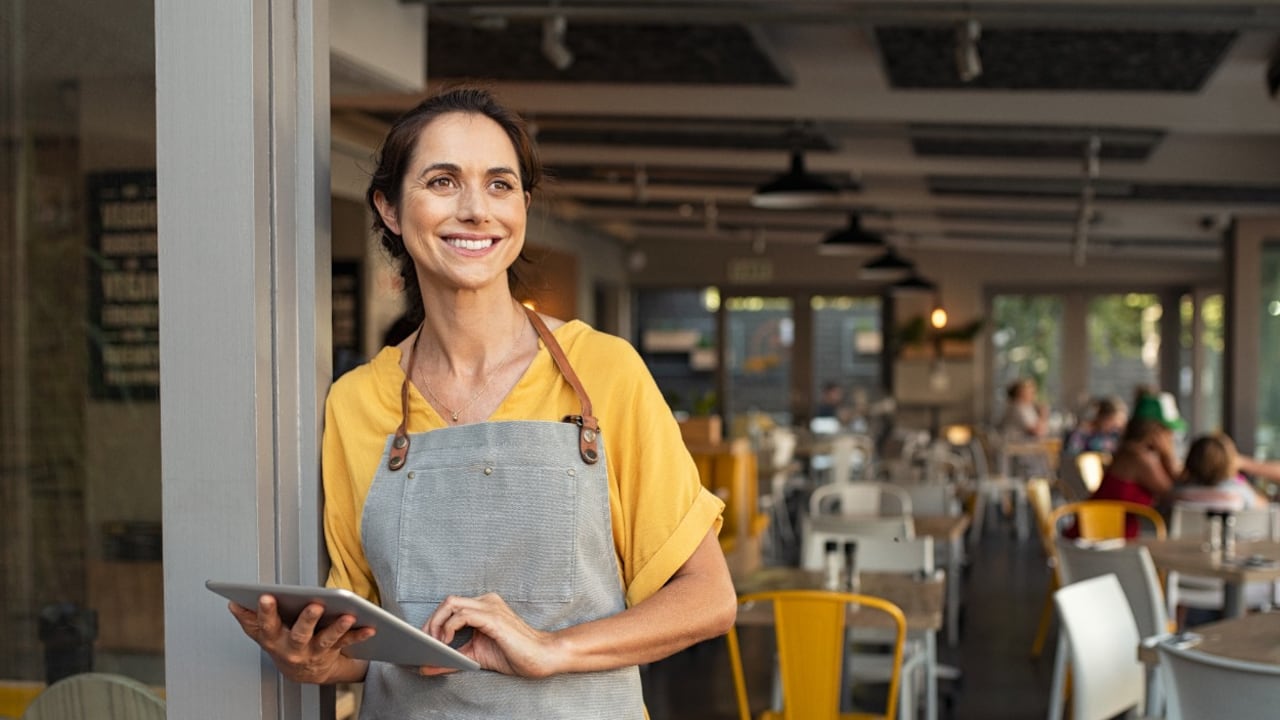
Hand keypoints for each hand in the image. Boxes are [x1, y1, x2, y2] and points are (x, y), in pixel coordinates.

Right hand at [227, 595, 374, 683]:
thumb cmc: (283, 644)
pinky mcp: (332, 652)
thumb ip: (250, 618)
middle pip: (300, 634)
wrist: (303, 673)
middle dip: (307, 619)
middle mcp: (294, 648)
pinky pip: (347, 643)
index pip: (267, 625)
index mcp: (274, 639)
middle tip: (315, 605)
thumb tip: (233, 603)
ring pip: (326, 640)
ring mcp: (314, 652)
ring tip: (349, 616)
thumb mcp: (263, 633)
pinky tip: (370, 627)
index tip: (266, 596)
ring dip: (338, 628)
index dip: (265, 611)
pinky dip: (359, 635)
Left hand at [421, 593, 560, 677]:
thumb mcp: (475, 657)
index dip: (433, 621)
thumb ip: (452, 659)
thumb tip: (425, 667)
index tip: (422, 640)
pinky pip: (463, 615)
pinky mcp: (493, 618)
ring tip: (434, 643)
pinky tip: (447, 642)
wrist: (541, 657)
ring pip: (451, 604)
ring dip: (437, 624)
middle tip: (424, 642)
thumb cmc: (513, 654)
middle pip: (447, 601)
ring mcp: (490, 607)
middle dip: (430, 621)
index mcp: (484, 607)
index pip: (451, 605)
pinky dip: (449, 628)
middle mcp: (486, 601)